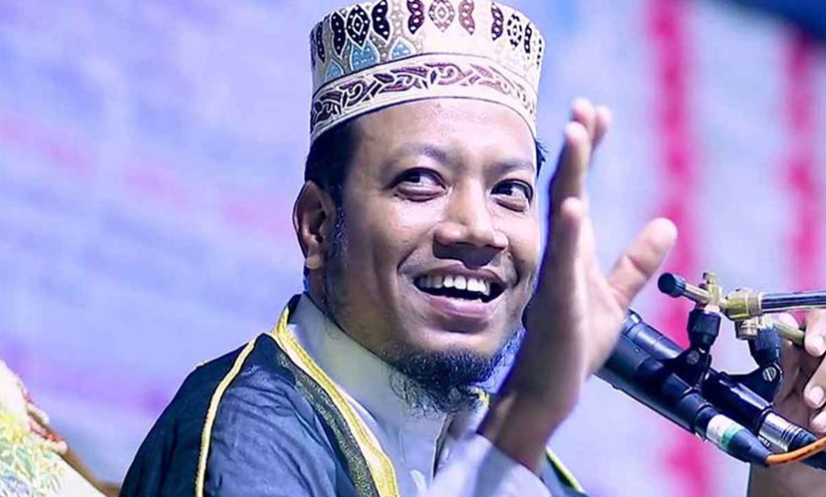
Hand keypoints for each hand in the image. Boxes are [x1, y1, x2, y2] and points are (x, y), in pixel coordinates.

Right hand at [480, 98, 676, 471]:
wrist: (553, 383)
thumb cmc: (577, 341)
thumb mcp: (618, 297)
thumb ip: (637, 261)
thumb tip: (666, 223)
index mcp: (574, 247)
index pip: (579, 186)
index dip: (589, 150)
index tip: (598, 113)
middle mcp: (561, 251)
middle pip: (568, 187)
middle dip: (578, 146)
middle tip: (584, 106)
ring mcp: (556, 271)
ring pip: (562, 212)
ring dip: (571, 172)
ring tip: (577, 133)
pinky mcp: (556, 298)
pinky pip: (562, 260)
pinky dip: (567, 231)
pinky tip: (573, 203)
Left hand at [749, 310, 825, 495]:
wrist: (787, 449)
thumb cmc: (774, 412)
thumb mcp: (767, 386)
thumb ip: (775, 357)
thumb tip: (772, 324)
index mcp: (804, 342)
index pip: (820, 316)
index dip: (820, 328)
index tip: (812, 348)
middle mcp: (824, 354)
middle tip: (811, 398)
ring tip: (815, 421)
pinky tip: (824, 427)